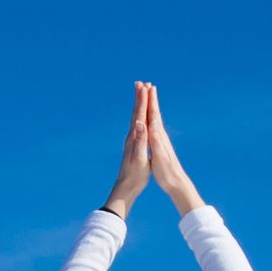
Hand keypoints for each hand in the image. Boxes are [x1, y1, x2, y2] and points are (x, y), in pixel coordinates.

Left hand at [102, 84, 153, 214]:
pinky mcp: (133, 145)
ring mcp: (132, 140)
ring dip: (138, 105)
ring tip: (141, 94)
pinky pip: (137, 125)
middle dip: (139, 98)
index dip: (143, 100)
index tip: (145, 86)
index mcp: (134, 138)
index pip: (139, 115)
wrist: (126, 187)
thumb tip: (140, 124)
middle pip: (136, 113)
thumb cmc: (135, 174)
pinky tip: (140, 117)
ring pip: (135, 118)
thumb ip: (140, 140)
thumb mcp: (140, 158)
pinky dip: (139, 116)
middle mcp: (131, 136)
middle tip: (141, 83)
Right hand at [135, 83, 204, 216]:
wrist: (176, 182)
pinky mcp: (158, 144)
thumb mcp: (159, 156)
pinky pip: (152, 127)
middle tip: (145, 84)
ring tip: (146, 96)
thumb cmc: (167, 172)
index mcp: (158, 136)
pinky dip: (149, 118)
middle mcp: (160, 135)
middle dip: (149, 98)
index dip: (150, 101)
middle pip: (153, 113)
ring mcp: (160, 139)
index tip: (146, 86)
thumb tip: (152, 124)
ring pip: (153, 118)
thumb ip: (156, 140)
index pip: (153, 114)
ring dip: (149, 106)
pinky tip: (149, 118)